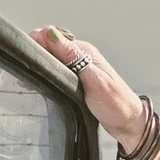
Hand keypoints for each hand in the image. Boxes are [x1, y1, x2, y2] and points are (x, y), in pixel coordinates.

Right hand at [28, 26, 145, 152]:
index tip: (29, 59)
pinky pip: (57, 72)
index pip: (52, 37)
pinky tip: (41, 84)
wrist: (130, 125)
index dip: (36, 45)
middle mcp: (81, 57)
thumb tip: (51, 34)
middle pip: (50, 48)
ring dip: (41, 67)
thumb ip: (72, 57)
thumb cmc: (117, 105)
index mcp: (84, 51)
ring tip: (31, 80)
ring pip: (52, 60)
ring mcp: (80, 68)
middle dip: (36, 56)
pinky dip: (47, 76)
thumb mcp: (93, 80)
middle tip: (29, 73)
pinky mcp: (78, 81)